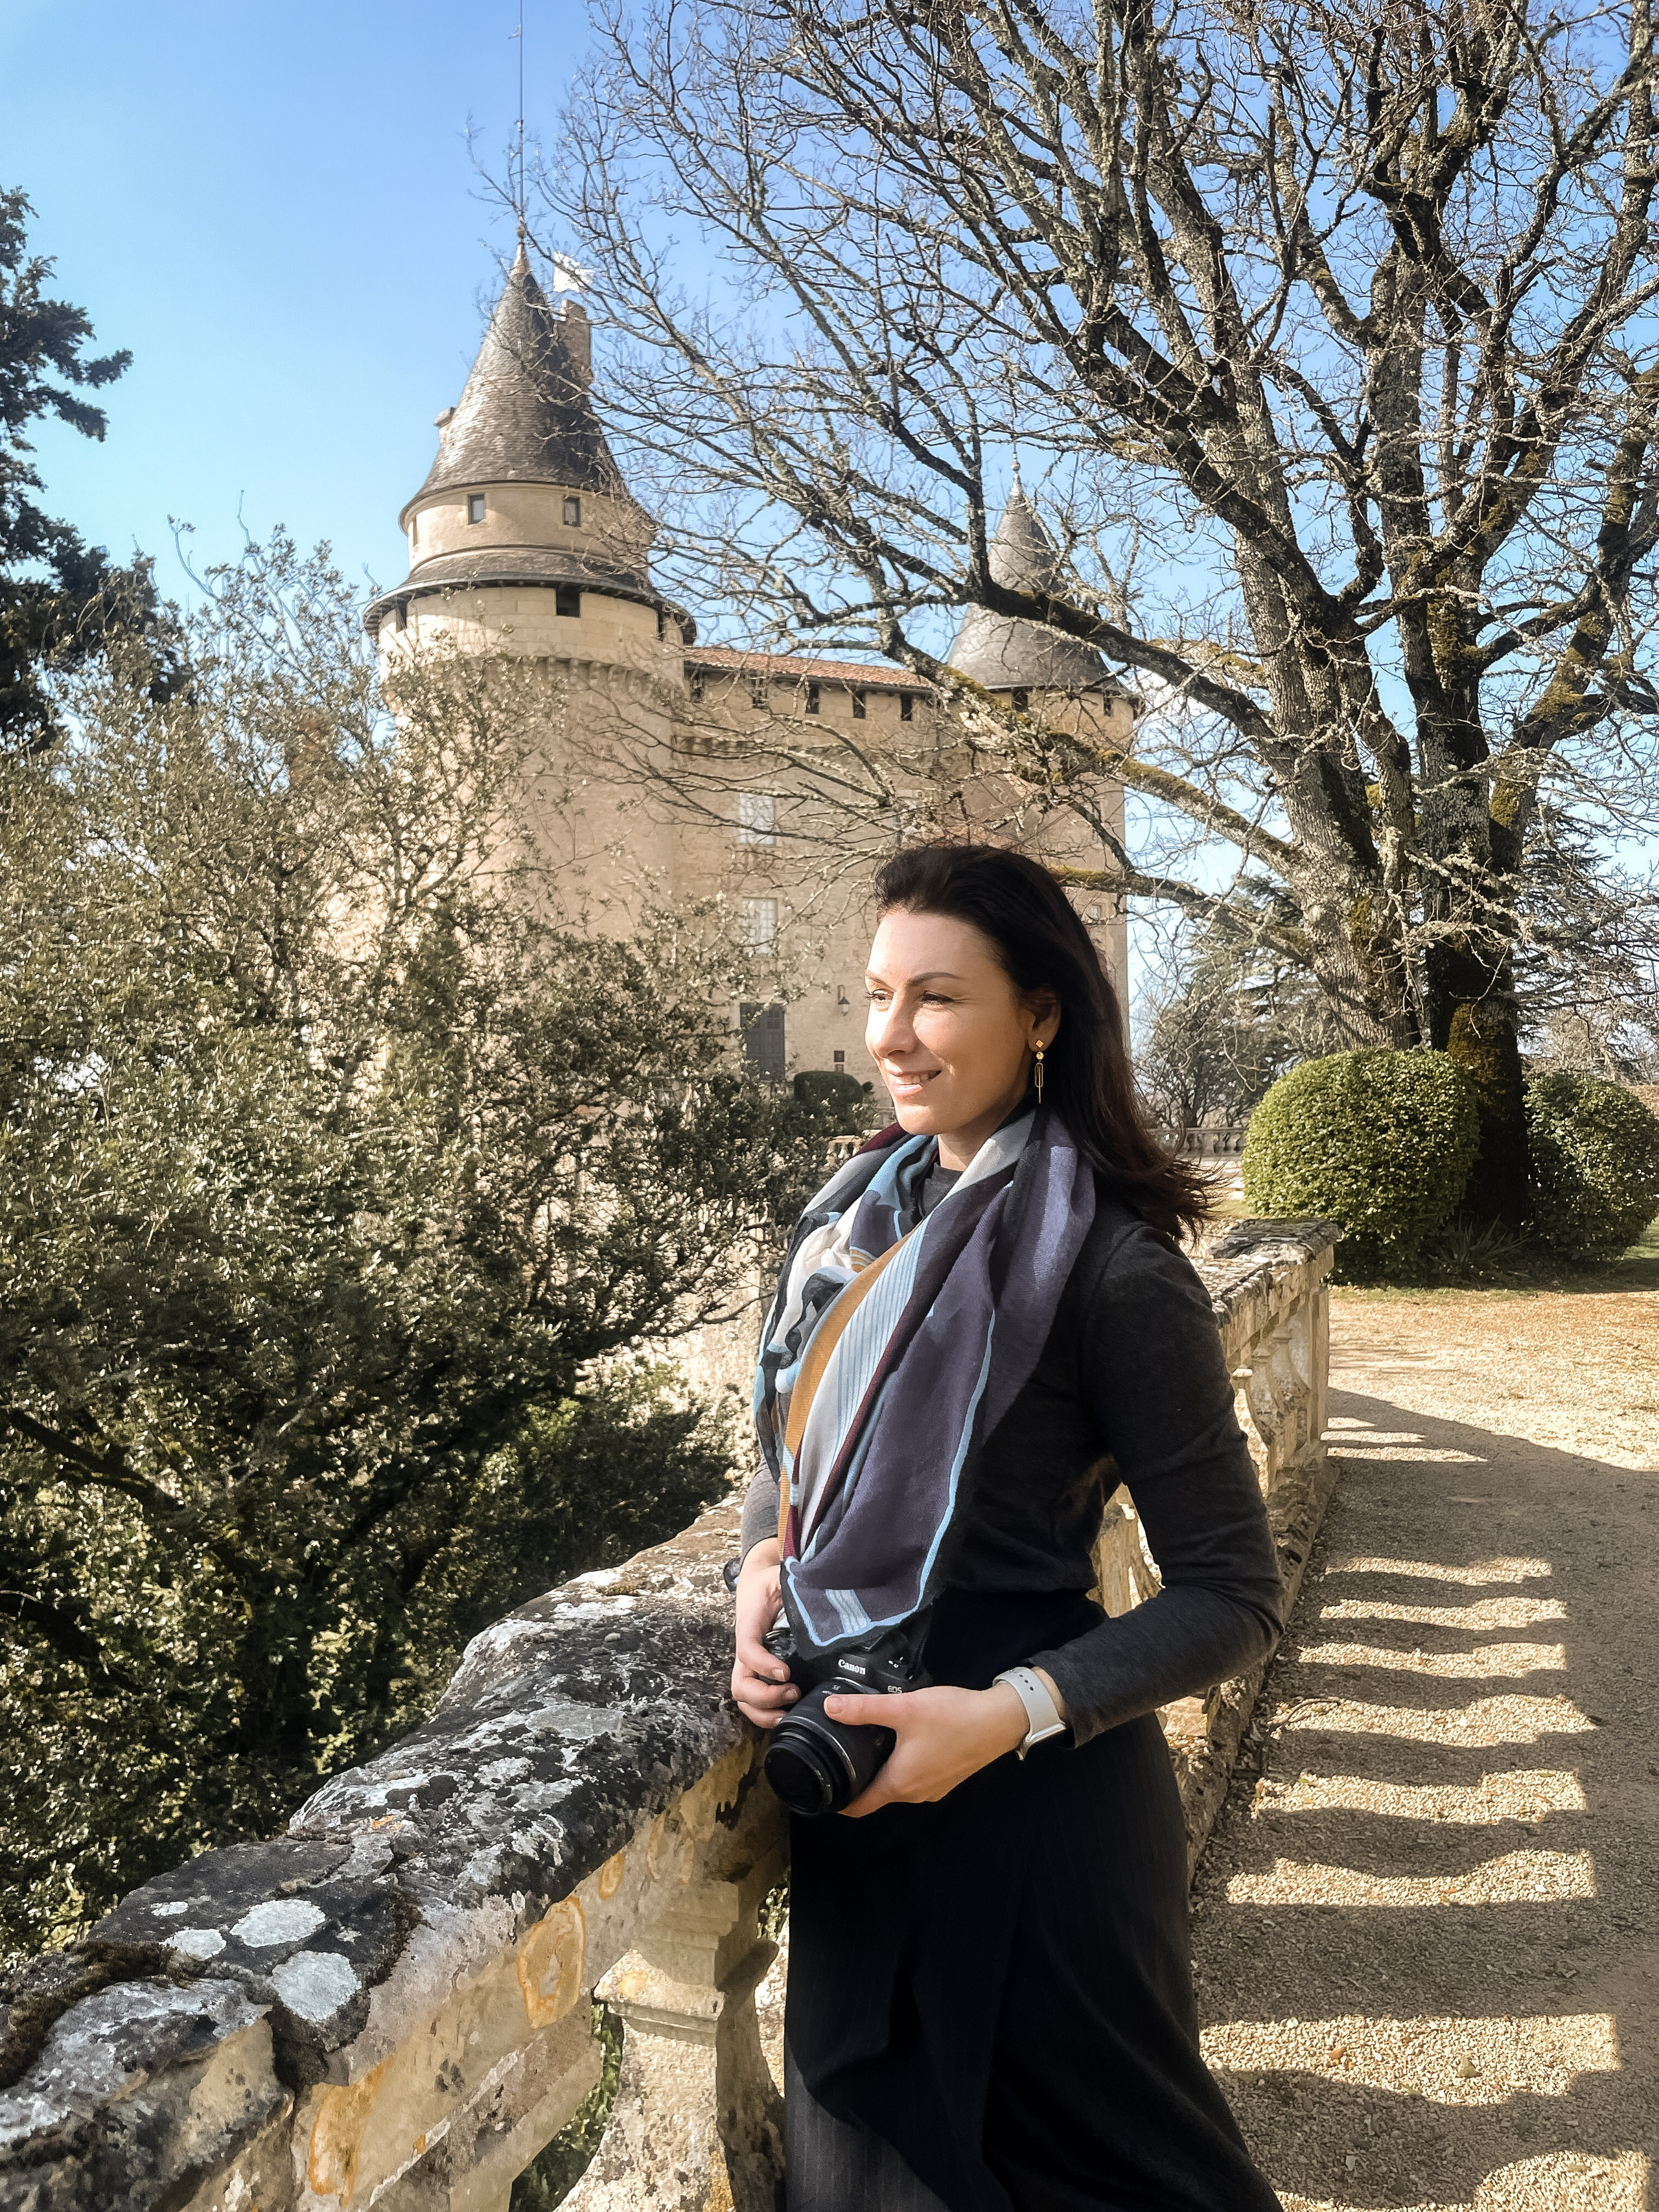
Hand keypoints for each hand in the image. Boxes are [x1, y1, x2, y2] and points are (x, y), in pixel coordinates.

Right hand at [731, 1540, 798, 1729]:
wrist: (757, 1581)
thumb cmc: (770, 1580)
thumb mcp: (780, 1576)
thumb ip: (795, 1584)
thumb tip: (820, 1597)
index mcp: (749, 1625)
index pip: (747, 1650)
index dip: (764, 1665)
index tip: (787, 1673)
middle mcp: (745, 1649)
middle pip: (740, 1684)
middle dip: (765, 1697)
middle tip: (794, 1691)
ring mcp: (749, 1663)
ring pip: (744, 1697)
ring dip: (764, 1712)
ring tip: (790, 1712)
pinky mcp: (758, 1670)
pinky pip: (753, 1699)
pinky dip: (766, 1712)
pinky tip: (788, 1713)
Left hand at [827, 1680, 1031, 1816]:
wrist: (999, 1721)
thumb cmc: (951, 1718)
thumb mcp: (904, 1709)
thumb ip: (865, 1709)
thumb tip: (830, 1707)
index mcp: (900, 1783)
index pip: (860, 1806)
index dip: (838, 1802)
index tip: (820, 1788)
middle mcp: (915, 1793)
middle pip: (877, 1795)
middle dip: (857, 1780)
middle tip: (836, 1756)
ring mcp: (934, 1788)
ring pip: (897, 1786)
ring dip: (880, 1772)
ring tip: (864, 1746)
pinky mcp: (946, 1778)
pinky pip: (914, 1778)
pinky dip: (901, 1767)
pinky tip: (898, 1743)